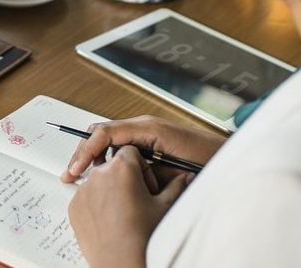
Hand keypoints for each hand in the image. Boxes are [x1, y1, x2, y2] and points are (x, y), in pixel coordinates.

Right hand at [61, 115, 223, 183]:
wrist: (230, 158)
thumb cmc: (209, 161)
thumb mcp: (173, 170)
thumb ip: (145, 170)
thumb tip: (119, 174)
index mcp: (148, 127)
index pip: (105, 132)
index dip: (86, 151)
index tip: (75, 169)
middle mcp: (145, 125)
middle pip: (102, 132)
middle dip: (84, 152)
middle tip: (71, 174)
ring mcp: (147, 131)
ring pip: (110, 139)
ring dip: (95, 156)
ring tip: (83, 176)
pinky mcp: (151, 140)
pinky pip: (122, 146)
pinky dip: (109, 158)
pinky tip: (106, 174)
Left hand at [69, 146, 191, 267]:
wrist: (122, 264)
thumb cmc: (143, 237)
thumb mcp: (165, 207)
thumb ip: (176, 186)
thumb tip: (185, 176)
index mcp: (122, 167)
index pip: (130, 151)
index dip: (141, 168)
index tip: (146, 185)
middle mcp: (99, 174)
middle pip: (113, 166)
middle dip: (124, 178)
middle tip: (136, 200)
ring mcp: (83, 191)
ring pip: (98, 181)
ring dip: (109, 190)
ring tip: (123, 213)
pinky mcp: (74, 206)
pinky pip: (86, 197)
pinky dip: (96, 204)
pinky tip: (110, 221)